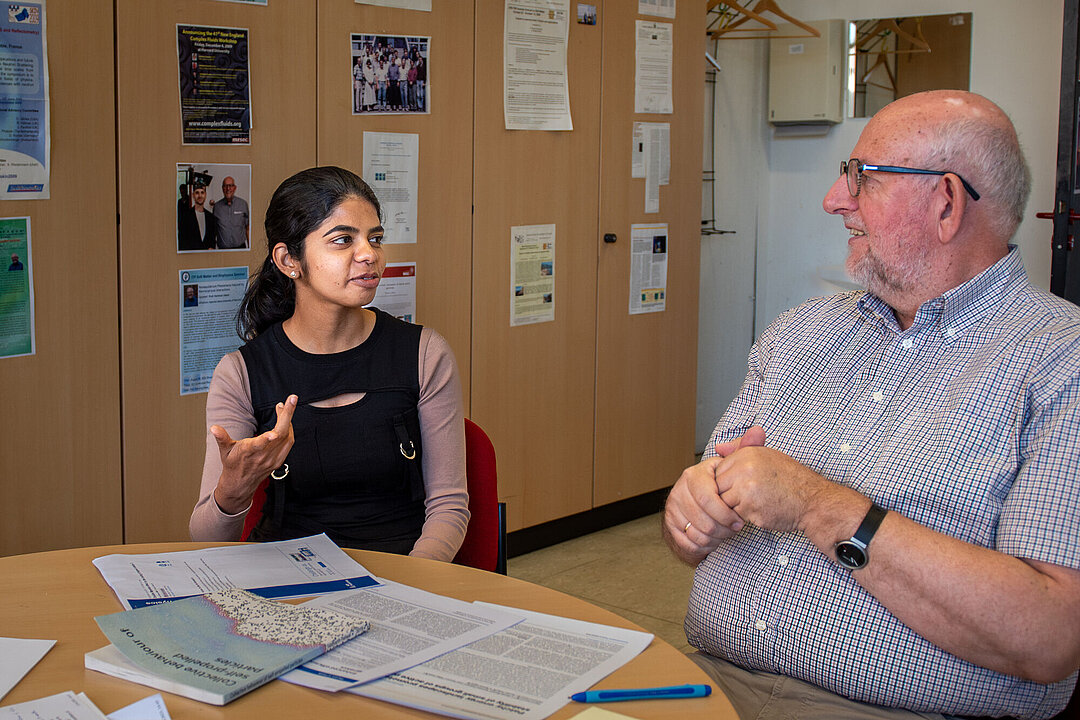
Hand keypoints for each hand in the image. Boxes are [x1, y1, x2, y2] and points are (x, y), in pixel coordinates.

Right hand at [211, 395, 296, 513]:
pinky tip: (285, 420)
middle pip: (280, 435)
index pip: (259, 446)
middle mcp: (263, 456)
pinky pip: (289, 442)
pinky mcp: (279, 460)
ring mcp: (273, 459)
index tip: (273, 433)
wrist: (240, 483)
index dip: (266, 439)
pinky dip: (289, 429)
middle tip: (291, 399)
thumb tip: (214, 428)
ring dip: (288, 419)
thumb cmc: (232, 464)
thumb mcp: (224, 451)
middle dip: (287, 415)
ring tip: (284, 407)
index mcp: (249, 452)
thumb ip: (221, 438)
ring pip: (287, 437)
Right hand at [662, 427, 764, 564]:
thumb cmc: (724, 489)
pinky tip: (713, 540)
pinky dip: (703, 546)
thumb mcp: (736, 467)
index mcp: (694, 474)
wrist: (704, 509)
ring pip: (696, 532)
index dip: (725, 512)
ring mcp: (672, 507)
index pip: (707, 497)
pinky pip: (688, 542)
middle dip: (722, 528)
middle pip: (703, 518)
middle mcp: (679, 489)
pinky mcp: (670, 525)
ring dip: (715, 538)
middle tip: (734, 530)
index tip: (740, 520)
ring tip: (725, 534)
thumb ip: (747, 449)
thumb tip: (758, 431)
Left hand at [712, 444, 828, 532]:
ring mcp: (747, 489)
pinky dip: (745, 517)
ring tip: (756, 502)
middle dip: (729, 495)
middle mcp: (745, 469)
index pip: (718, 469)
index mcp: (747, 454)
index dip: (727, 481)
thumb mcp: (766, 456)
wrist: (812, 500)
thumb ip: (740, 450)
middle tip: (749, 496)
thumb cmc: (790, 480)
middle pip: (718, 486)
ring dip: (736, 507)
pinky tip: (761, 510)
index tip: (741, 485)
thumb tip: (718, 448)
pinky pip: (735, 515)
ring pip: (724, 502)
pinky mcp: (751, 508)